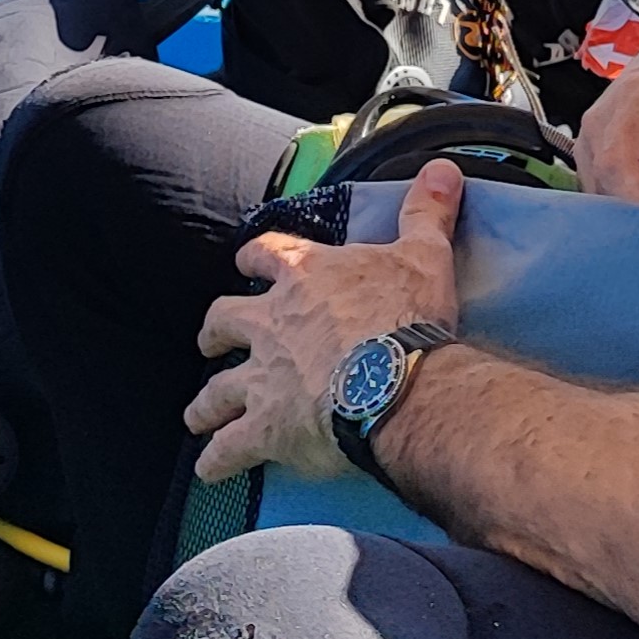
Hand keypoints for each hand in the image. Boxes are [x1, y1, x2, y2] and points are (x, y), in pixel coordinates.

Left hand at [182, 159, 466, 483]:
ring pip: (217, 388)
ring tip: (197, 414)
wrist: (396, 383)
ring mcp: (263, 377)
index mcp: (304, 277)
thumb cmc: (408, 320)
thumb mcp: (423, 256)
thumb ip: (427, 213)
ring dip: (205, 402)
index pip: (266, 255)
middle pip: (224, 319)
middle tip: (210, 339)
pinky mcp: (266, 426)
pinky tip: (208, 469)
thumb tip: (442, 170)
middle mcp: (271, 322)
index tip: (246, 262)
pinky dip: (217, 459)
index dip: (254, 258)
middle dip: (214, 331)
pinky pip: (230, 446)